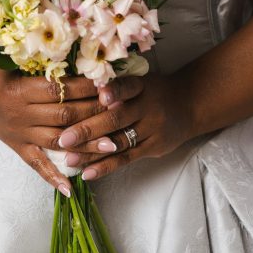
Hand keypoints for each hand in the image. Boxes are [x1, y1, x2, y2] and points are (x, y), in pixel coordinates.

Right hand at [0, 53, 112, 194]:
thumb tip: (81, 55)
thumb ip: (44, 61)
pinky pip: (37, 165)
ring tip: (113, 146)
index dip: (86, 88)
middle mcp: (20, 114)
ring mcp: (19, 134)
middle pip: (64, 116)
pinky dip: (53, 177)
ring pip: (58, 142)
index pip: (61, 89)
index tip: (109, 83)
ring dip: (86, 145)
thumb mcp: (14, 58)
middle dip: (95, 113)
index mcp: (20, 89)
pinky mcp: (16, 147)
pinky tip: (71, 189)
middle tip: (121, 111)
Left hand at [54, 70, 195, 180]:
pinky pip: (127, 158)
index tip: (100, 96)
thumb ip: (115, 86)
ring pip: (119, 142)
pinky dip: (106, 166)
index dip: (114, 91)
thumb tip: (76, 89)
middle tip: (63, 139)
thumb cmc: (153, 91)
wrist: (189, 104)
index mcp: (141, 86)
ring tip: (69, 159)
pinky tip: (87, 173)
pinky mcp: (154, 147)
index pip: (126, 87)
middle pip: (116, 119)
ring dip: (92, 152)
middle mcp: (147, 107)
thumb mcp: (139, 80)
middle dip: (88, 129)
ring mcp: (152, 128)